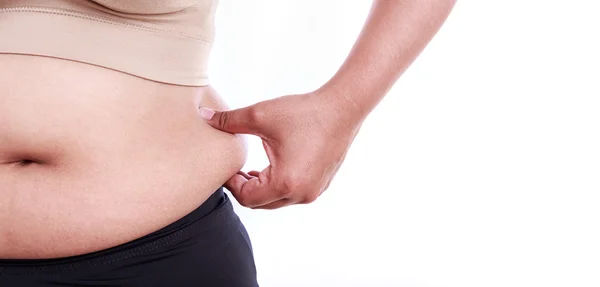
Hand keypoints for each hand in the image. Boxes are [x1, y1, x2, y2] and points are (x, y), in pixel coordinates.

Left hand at [199, 90, 362, 208]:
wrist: (342, 109)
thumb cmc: (303, 112)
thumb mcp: (261, 114)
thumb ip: (229, 121)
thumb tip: (203, 117)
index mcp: (285, 183)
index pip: (246, 198)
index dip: (231, 183)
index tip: (226, 165)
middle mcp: (301, 194)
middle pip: (260, 204)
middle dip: (244, 188)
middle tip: (235, 169)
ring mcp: (313, 192)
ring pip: (276, 201)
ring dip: (261, 188)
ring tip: (252, 168)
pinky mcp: (320, 186)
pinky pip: (292, 195)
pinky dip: (278, 186)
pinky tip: (272, 167)